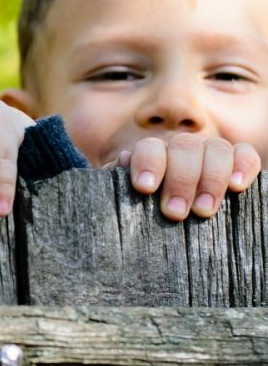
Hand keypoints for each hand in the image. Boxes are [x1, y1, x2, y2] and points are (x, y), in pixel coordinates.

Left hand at [119, 134, 260, 219]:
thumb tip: (121, 163)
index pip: (149, 147)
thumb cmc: (143, 213)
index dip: (147, 163)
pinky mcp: (237, 163)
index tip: (145, 188)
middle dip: (180, 179)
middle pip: (185, 146)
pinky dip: (244, 166)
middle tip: (174, 213)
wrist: (169, 218)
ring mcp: (210, 153)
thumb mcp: (126, 202)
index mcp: (151, 154)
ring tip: (203, 211)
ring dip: (211, 178)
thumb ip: (119, 184)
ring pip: (216, 148)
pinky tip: (237, 187)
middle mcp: (181, 149)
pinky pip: (246, 154)